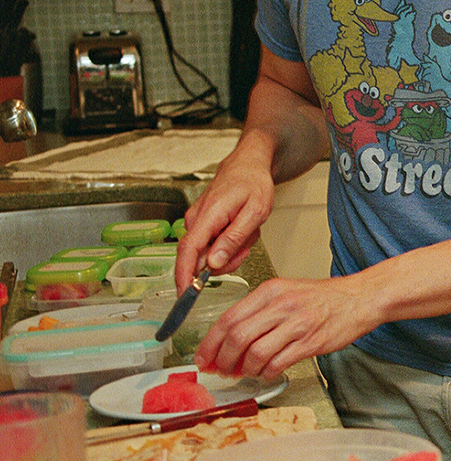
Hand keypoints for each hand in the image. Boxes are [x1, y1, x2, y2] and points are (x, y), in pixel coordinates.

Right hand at [174, 149, 273, 289]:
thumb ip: (233, 239)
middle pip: (200, 258)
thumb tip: (212, 263)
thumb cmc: (253, 183)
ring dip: (231, 250)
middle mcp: (195, 220)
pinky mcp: (201, 225)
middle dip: (225, 261)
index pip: (188, 251)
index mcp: (207, 216)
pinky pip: (212, 245)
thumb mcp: (255, 212)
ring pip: (209, 254)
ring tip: (246, 232)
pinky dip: (229, 243)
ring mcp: (197, 222)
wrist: (248, 166)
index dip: (184, 276)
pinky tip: (240, 229)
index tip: (185, 295)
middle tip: (246, 247)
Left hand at [193, 275, 383, 379]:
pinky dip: (267, 372)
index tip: (203, 358)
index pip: (228, 318)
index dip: (209, 343)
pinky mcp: (311, 341)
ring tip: (246, 372)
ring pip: (255, 353)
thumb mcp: (286, 293)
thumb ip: (258, 312)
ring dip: (245, 369)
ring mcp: (297, 324)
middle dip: (223, 360)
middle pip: (237, 337)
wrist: (360, 299)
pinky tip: (267, 372)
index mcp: (270, 291)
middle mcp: (281, 305)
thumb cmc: (323, 299)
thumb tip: (229, 339)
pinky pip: (278, 363)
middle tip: (220, 370)